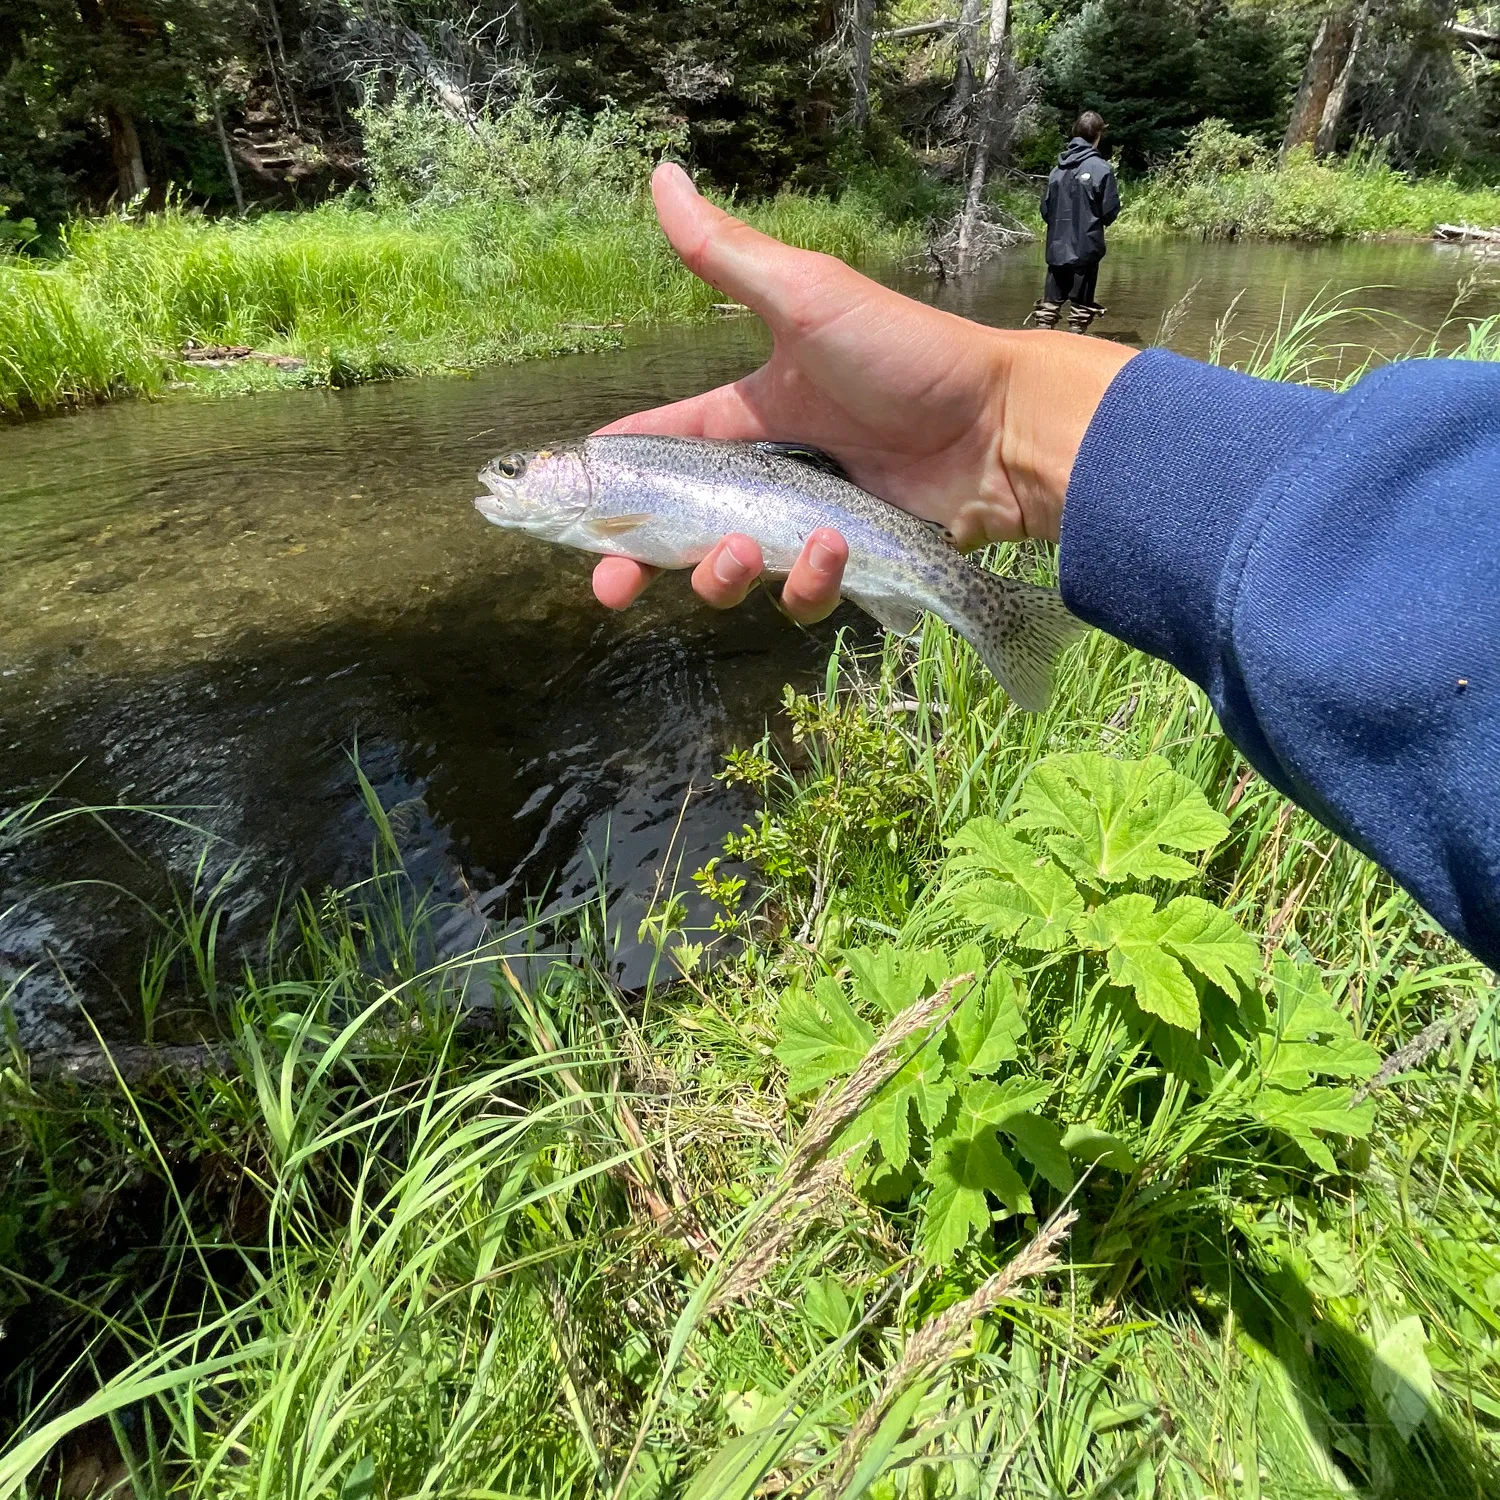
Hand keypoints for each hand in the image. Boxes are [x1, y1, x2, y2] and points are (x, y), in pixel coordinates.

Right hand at [591, 163, 1135, 617]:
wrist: (1000, 423)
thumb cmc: (904, 355)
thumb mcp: (807, 298)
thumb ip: (727, 257)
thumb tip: (660, 174)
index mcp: (748, 413)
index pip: (662, 449)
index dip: (615, 482)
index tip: (575, 516)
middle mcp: (771, 474)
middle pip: (682, 531)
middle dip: (639, 563)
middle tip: (612, 589)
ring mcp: (809, 524)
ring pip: (736, 573)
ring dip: (725, 573)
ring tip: (745, 553)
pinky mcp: (851, 564)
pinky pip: (806, 596)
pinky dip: (810, 582)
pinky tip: (833, 550)